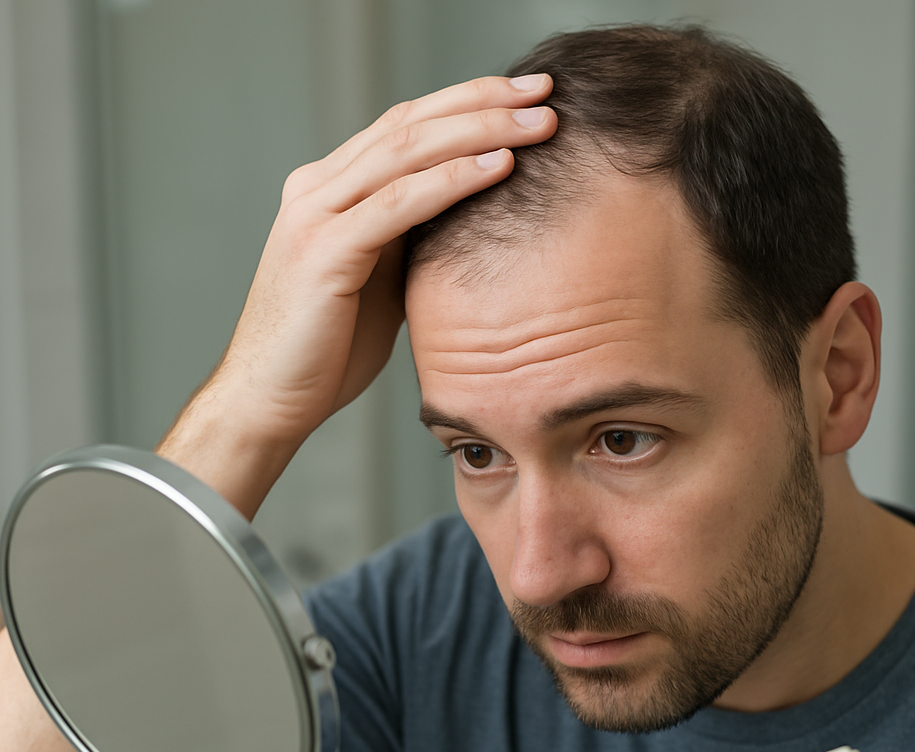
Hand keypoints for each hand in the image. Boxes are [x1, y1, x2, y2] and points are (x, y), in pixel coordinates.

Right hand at [162, 73, 555, 516]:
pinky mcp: (322, 253)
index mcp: (330, 190)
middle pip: (410, 123)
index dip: (468, 103)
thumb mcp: (379, 281)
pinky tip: (498, 167)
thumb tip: (465, 219)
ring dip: (479, 131)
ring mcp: (315, 215)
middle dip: (483, 102)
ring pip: (406, 151)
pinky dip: (451, 181)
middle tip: (545, 90)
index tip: (527, 96)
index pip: (406, 126)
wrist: (271, 399)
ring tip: (537, 122)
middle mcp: (318, 189)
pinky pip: (397, 204)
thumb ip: (408, 240)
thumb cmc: (329, 349)